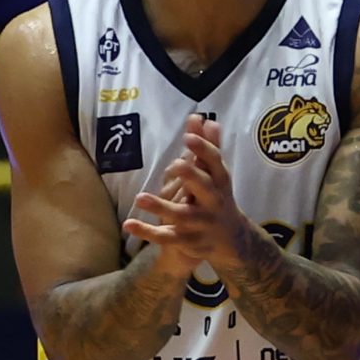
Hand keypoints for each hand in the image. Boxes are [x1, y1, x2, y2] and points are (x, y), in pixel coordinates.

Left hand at [124, 115, 241, 263]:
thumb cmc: (217, 197)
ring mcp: (201, 223)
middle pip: (204, 188)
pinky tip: (129, 224)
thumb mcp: (215, 173)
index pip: (215, 162)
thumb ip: (207, 146)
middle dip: (192, 176)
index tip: (189, 136)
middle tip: (177, 164)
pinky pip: (166, 237)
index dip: (203, 149)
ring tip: (140, 198)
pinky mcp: (188, 241)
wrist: (230, 239)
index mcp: (220, 181)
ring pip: (181, 215)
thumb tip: (205, 118)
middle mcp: (214, 202)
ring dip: (161, 207)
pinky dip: (147, 231)